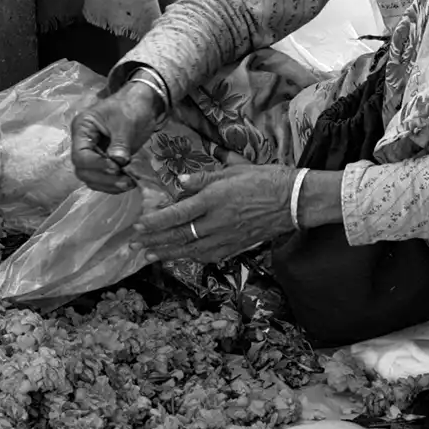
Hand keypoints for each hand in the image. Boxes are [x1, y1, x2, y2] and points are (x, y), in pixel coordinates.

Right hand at [69, 88, 162, 192]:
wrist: (142, 104)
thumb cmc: (131, 106)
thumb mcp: (125, 122)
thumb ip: (120, 143)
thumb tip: (118, 161)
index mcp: (82, 128)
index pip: (80, 155)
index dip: (96, 165)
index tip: (116, 167)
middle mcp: (83, 143)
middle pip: (83, 170)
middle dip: (103, 178)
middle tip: (126, 180)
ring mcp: (93, 154)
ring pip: (92, 178)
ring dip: (109, 185)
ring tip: (130, 183)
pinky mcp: (104, 161)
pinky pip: (103, 178)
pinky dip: (114, 184)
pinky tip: (129, 182)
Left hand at [133, 166, 298, 264]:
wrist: (294, 201)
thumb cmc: (265, 179)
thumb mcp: (234, 170)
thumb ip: (204, 178)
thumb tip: (180, 182)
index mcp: (214, 199)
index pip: (177, 214)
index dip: (155, 222)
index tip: (137, 226)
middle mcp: (217, 222)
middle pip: (179, 236)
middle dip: (155, 242)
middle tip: (135, 246)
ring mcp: (227, 237)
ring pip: (191, 249)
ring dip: (168, 253)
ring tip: (150, 256)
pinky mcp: (236, 246)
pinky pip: (209, 255)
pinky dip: (192, 257)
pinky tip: (181, 258)